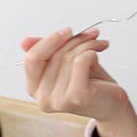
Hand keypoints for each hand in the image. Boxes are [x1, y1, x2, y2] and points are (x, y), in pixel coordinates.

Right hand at [21, 27, 136, 136]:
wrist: (111, 105)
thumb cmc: (90, 83)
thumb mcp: (64, 64)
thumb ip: (45, 52)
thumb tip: (25, 42)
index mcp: (35, 89)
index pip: (32, 59)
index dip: (49, 40)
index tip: (67, 31)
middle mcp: (43, 99)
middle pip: (53, 54)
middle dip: (75, 40)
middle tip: (91, 35)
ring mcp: (58, 100)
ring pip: (68, 56)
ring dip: (87, 44)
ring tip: (98, 45)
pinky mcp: (76, 96)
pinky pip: (81, 60)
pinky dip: (92, 54)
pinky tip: (97, 59)